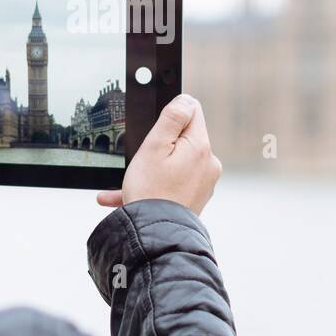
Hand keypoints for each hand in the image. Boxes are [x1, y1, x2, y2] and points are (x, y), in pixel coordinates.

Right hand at [96, 94, 221, 215]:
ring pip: (175, 163)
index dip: (170, 115)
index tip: (156, 130)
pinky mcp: (196, 198)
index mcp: (201, 146)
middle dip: (160, 145)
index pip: (192, 110)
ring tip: (129, 184)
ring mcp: (204, 182)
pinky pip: (174, 183)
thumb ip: (172, 117)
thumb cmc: (150, 191)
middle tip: (142, 161)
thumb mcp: (154, 146)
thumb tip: (186, 99)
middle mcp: (208, 163)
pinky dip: (155, 186)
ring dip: (152, 168)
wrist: (155, 236)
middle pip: (184, 138)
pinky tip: (127, 196)